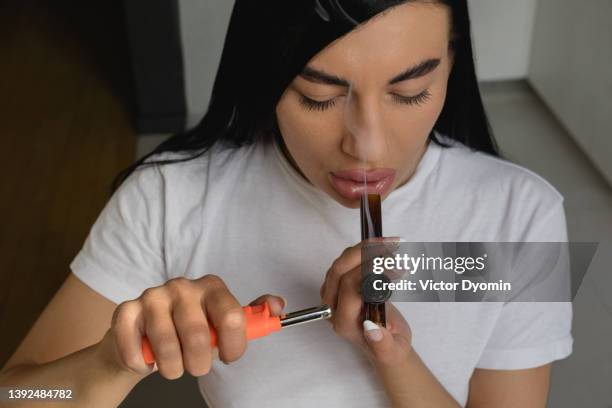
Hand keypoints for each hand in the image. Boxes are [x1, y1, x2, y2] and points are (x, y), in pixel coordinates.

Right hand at [96, 275, 285, 378]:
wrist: (142, 336)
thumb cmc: (189, 331)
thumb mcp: (222, 323)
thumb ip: (252, 316)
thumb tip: (280, 305)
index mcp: (212, 287)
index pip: (232, 317)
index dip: (233, 345)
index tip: (228, 356)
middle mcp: (182, 286)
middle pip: (199, 336)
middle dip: (199, 364)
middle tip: (194, 366)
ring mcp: (152, 296)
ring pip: (167, 347)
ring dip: (171, 368)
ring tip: (173, 364)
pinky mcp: (125, 311)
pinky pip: (134, 349)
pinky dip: (142, 364)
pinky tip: (146, 359)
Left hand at [320, 238, 412, 365]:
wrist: (386, 344)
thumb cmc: (390, 347)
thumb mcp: (391, 352)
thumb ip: (382, 344)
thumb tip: (372, 330)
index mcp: (344, 322)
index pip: (350, 288)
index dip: (371, 271)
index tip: (395, 264)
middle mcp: (333, 306)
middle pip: (340, 270)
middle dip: (366, 253)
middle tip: (393, 246)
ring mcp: (332, 293)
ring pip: (342, 261)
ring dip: (366, 248)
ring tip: (392, 243)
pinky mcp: (338, 284)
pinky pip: (346, 260)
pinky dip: (365, 250)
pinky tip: (384, 246)